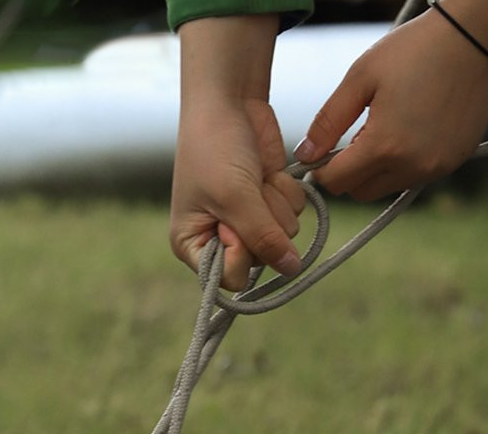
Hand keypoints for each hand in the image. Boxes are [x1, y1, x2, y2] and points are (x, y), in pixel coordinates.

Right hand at [170, 16, 304, 290]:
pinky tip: (268, 172)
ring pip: (284, 236)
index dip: (241, 256)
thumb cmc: (215, 147)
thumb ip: (263, 238)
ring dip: (276, 204)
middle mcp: (220, 239)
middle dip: (262, 224)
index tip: (235, 226)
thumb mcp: (235, 197)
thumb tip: (291, 269)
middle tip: (246, 194)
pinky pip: (295, 215)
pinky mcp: (270, 202)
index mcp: (192, 245)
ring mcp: (248, 221)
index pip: (228, 279)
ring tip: (254, 178)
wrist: (230, 100)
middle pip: (261, 260)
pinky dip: (286, 191)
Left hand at [296, 0, 487, 199]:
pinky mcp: (453, 163)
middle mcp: (411, 167)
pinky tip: (409, 131)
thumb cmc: (415, 50)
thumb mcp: (361, 78)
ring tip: (383, 129)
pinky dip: (403, 164)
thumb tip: (304, 155)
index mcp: (384, 147)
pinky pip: (415, 178)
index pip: (336, 182)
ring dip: (376, 170)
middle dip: (348, 172)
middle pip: (360, 191)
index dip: (322, 168)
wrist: (477, 37)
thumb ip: (328, 121)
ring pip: (387, 188)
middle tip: (353, 137)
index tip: (323, 148)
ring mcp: (436, 169)